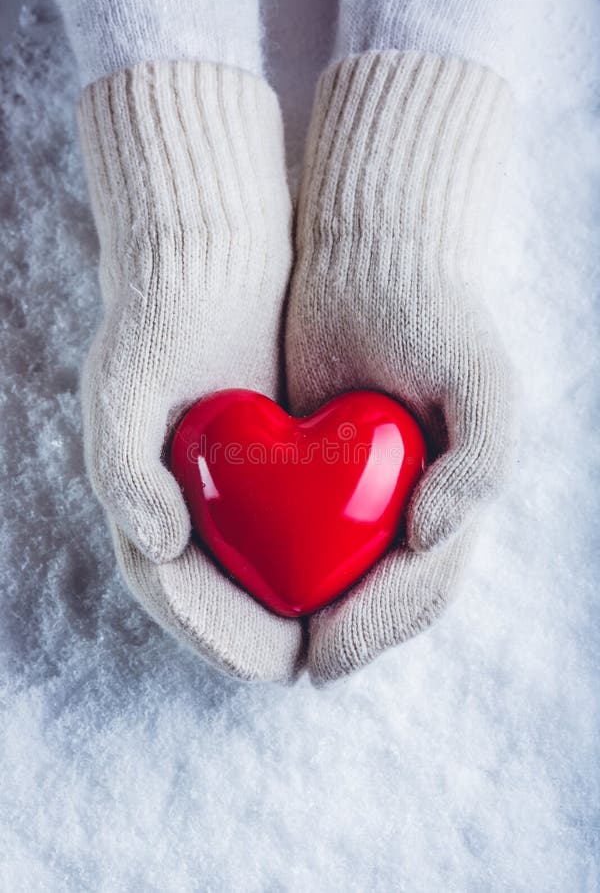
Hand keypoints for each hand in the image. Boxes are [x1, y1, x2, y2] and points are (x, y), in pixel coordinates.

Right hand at [79, 61, 303, 680]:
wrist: (210, 265)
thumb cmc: (160, 322)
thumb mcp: (125, 386)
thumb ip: (122, 469)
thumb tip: (156, 546)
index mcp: (139, 504)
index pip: (177, 598)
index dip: (225, 638)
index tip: (282, 661)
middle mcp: (178, 511)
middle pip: (221, 603)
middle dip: (269, 641)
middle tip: (329, 660)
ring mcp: (220, 495)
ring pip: (256, 577)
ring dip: (295, 613)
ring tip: (350, 633)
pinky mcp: (259, 473)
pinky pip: (287, 533)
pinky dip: (316, 559)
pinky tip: (358, 572)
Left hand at [285, 52, 514, 682]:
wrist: (374, 257)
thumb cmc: (434, 317)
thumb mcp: (482, 384)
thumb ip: (482, 463)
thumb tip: (430, 536)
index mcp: (458, 494)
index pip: (423, 584)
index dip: (378, 626)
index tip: (324, 656)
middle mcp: (421, 499)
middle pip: (390, 593)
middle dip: (350, 634)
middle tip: (298, 664)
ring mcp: (377, 484)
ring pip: (352, 572)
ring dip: (324, 614)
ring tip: (278, 643)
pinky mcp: (330, 464)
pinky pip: (313, 529)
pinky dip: (295, 564)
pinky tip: (260, 583)